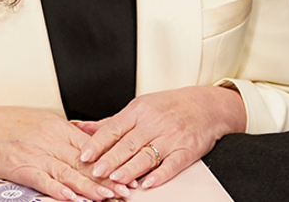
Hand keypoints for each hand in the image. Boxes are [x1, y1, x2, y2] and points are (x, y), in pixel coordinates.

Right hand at [0, 107, 124, 200]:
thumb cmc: (10, 122)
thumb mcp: (44, 120)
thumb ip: (67, 130)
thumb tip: (88, 135)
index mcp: (60, 130)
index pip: (92, 149)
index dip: (112, 162)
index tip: (128, 172)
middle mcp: (52, 143)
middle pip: (85, 164)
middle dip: (107, 178)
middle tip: (126, 189)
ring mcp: (38, 156)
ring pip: (68, 174)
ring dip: (89, 187)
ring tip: (107, 197)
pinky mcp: (22, 168)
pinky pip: (43, 181)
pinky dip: (57, 190)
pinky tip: (70, 198)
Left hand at [74, 86, 245, 190]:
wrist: (207, 105)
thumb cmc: (169, 106)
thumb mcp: (139, 107)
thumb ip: (111, 122)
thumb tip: (81, 128)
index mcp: (138, 111)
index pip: (114, 128)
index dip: (98, 143)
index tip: (85, 155)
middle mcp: (153, 123)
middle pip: (128, 143)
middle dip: (110, 158)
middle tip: (96, 171)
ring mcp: (170, 137)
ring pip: (147, 154)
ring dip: (131, 168)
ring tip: (117, 178)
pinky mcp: (186, 150)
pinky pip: (172, 164)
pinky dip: (160, 174)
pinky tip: (148, 183)